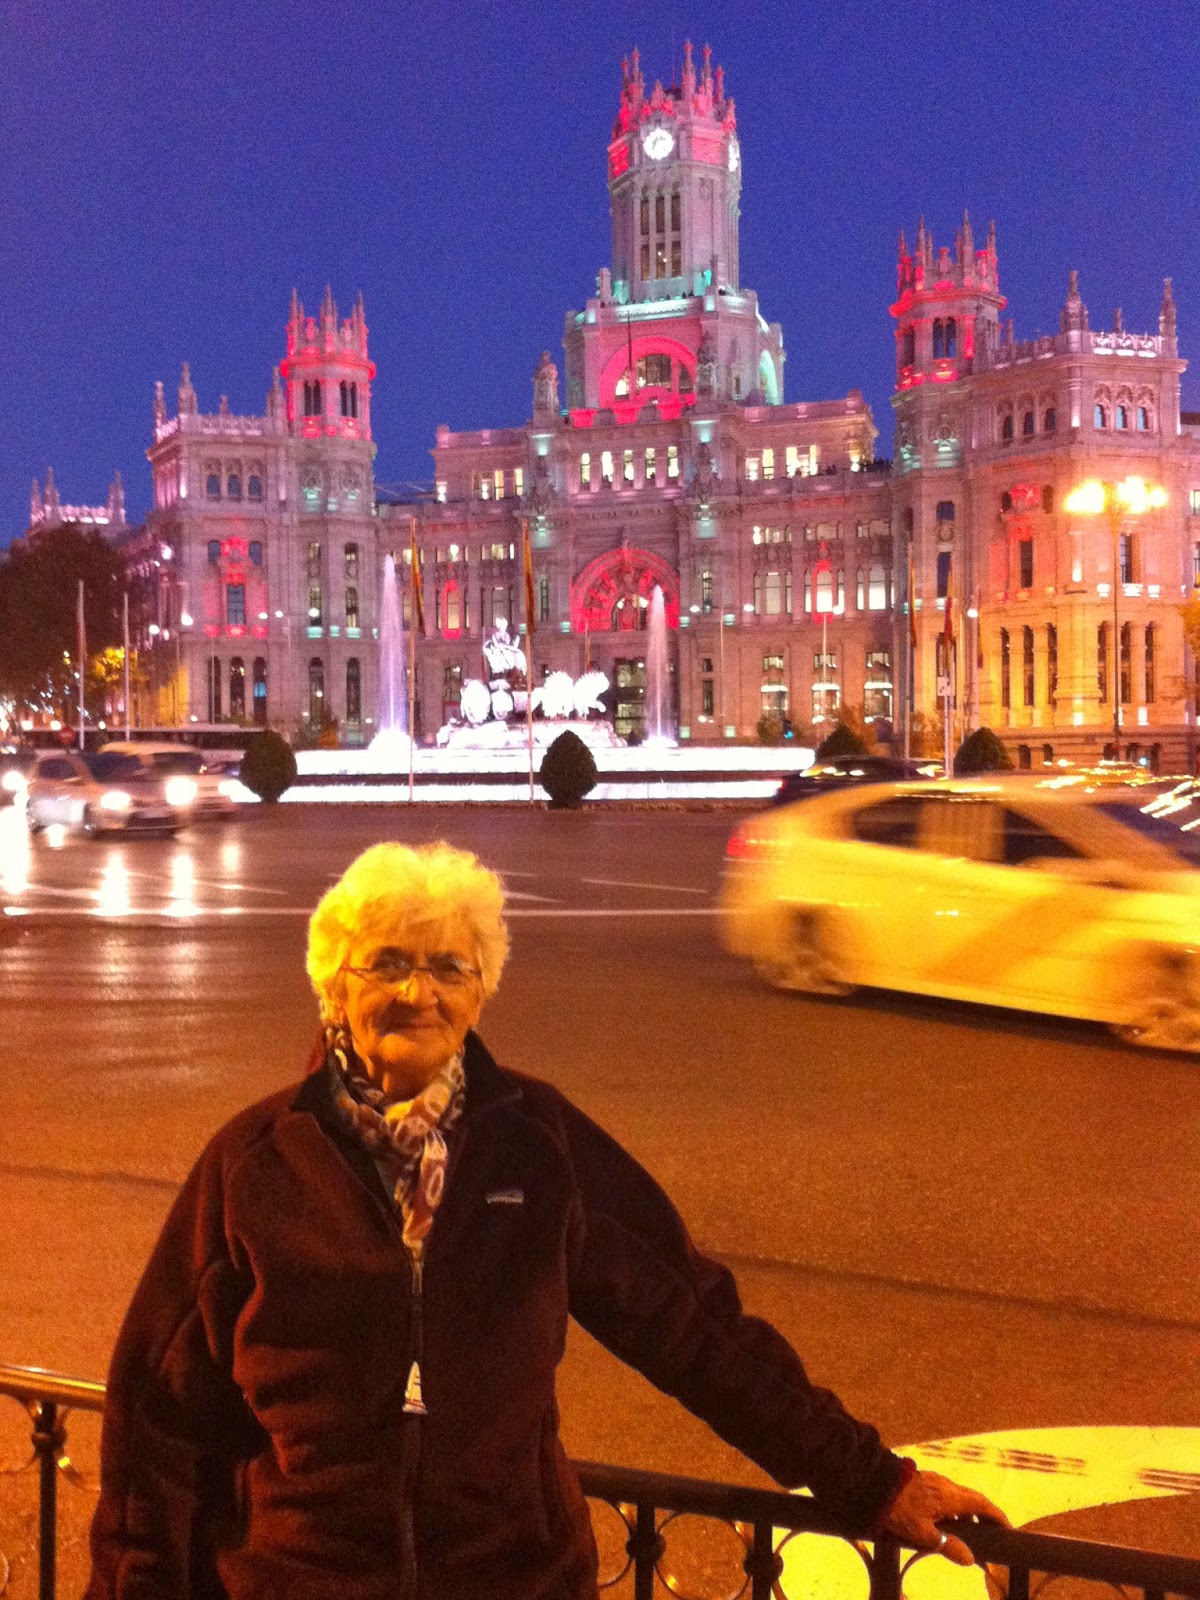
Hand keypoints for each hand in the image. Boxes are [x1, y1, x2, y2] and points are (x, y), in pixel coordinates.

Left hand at [881, 1469, 1010, 1565]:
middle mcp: (946, 1485)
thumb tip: (969, 1559)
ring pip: (958, 1497)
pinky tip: (947, 1523)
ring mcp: (934, 1481)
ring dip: (967, 1513)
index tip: (1008, 1528)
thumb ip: (947, 1546)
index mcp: (950, 1496)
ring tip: (970, 1533)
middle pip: (973, 1500)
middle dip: (985, 1516)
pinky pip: (947, 1495)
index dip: (997, 1516)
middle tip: (992, 1534)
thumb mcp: (923, 1534)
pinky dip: (954, 1508)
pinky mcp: (924, 1481)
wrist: (874, 1485)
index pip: (982, 1504)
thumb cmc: (898, 1509)